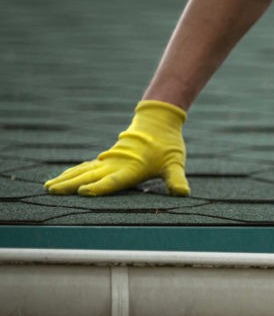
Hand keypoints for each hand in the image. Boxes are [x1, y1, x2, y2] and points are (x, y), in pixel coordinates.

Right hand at [45, 100, 189, 195]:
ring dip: (66, 179)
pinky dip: (73, 173)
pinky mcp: (107, 159)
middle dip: (71, 184)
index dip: (100, 187)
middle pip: (91, 176)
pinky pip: (86, 167)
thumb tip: (183, 193)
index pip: (114, 180)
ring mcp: (110, 160)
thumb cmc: (168, 145)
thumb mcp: (175, 163)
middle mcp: (117, 164)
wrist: (158, 122)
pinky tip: (61, 179)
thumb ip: (176, 179)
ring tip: (48, 187)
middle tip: (52, 191)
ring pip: (84, 171)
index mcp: (132, 167)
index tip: (83, 192)